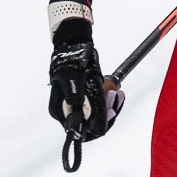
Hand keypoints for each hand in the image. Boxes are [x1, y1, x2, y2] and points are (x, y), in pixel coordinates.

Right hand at [48, 17, 122, 140]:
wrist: (73, 44)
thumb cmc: (71, 60)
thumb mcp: (74, 80)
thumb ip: (79, 102)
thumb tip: (84, 123)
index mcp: (60, 110)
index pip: (81, 131)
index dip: (98, 124)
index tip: (111, 111)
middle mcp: (66, 111)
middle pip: (90, 125)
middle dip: (106, 114)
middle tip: (115, 96)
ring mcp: (75, 105)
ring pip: (96, 116)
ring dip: (109, 106)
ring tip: (116, 92)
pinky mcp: (84, 98)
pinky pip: (98, 106)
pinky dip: (108, 100)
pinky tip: (115, 91)